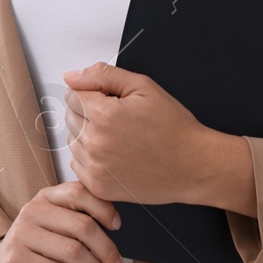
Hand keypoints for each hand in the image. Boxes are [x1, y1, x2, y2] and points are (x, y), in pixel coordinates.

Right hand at [0, 182, 123, 262]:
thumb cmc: (36, 253)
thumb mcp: (56, 231)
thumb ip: (78, 224)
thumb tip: (115, 230)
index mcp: (45, 198)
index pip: (79, 191)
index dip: (104, 207)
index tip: (117, 226)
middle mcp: (32, 211)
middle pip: (82, 225)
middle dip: (107, 249)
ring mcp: (23, 234)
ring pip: (74, 251)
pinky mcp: (18, 259)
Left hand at [63, 63, 216, 205]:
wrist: (193, 165)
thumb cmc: (173, 127)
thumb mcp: (143, 87)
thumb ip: (103, 76)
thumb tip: (71, 76)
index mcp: (104, 115)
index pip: (72, 94)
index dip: (92, 93)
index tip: (109, 100)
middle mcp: (95, 142)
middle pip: (69, 116)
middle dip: (88, 112)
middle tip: (118, 119)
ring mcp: (96, 167)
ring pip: (71, 140)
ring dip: (87, 135)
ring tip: (117, 137)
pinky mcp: (98, 186)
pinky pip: (76, 164)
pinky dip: (89, 158)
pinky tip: (113, 154)